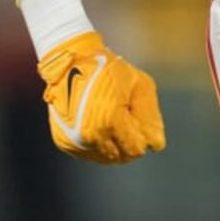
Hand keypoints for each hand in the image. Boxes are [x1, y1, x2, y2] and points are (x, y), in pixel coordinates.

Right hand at [38, 32, 165, 164]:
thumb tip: (155, 145)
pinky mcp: (64, 141)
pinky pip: (88, 153)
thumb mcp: (140, 85)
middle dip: (127, 141)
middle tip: (122, 117)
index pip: (135, 150)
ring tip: (108, 119)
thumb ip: (151, 117)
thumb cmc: (109, 70)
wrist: (70, 61)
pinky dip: (95, 144)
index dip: (140, 136)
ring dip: (111, 144)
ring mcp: (74, 140)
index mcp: (109, 121)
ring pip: (104, 158)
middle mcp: (90, 135)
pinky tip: (96, 124)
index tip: (134, 117)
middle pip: (120, 157)